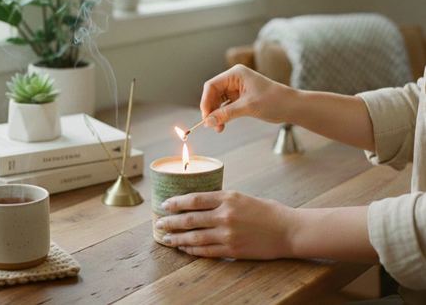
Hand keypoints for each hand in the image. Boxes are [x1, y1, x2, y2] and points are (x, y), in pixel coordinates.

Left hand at [156, 190, 295, 258]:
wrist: (289, 231)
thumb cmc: (268, 212)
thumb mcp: (244, 198)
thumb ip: (222, 200)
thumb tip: (200, 204)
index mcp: (228, 197)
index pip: (194, 199)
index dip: (176, 202)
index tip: (164, 204)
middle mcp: (225, 214)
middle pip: (189, 218)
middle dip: (171, 221)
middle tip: (159, 223)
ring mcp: (227, 233)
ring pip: (194, 236)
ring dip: (177, 238)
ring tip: (166, 239)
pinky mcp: (232, 249)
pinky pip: (206, 251)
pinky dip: (192, 250)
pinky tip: (184, 248)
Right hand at [200, 65, 291, 132]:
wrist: (291, 106)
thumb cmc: (274, 100)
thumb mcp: (248, 107)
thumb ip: (226, 114)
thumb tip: (208, 121)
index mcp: (235, 74)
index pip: (212, 85)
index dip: (205, 100)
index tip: (205, 116)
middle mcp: (234, 80)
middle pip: (213, 94)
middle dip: (210, 109)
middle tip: (209, 124)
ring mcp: (237, 90)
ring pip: (218, 102)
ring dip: (216, 115)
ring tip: (217, 128)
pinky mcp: (240, 99)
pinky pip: (225, 108)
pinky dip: (223, 116)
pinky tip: (222, 125)